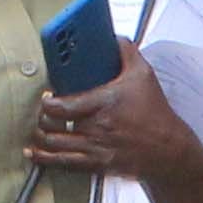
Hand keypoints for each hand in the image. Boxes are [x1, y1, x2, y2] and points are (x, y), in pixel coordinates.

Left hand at [26, 52, 202, 185]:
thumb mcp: (144, 75)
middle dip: (42, 118)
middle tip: (42, 112)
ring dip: (40, 137)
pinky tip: (34, 153)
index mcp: (103, 103)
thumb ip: (126, 52)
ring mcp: (94, 148)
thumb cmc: (155, 113)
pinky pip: (63, 164)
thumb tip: (114, 37)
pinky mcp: (96, 165)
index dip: (47, 103)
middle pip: (52, 125)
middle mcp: (95, 127)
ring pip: (53, 145)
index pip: (62, 106)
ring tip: (38, 129)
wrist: (168, 149)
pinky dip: (44, 159)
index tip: (47, 97)